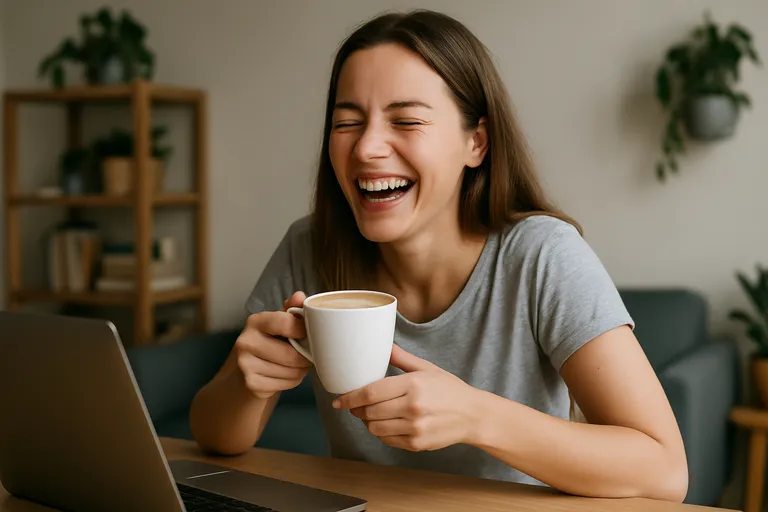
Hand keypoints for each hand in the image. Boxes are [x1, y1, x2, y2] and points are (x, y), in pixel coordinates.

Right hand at [234, 291, 312, 398]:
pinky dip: (292, 381)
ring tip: (296, 365)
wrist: (242, 371)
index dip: (304, 330)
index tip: (310, 333)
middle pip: (292, 355)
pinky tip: (286, 375)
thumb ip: (290, 310)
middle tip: (309, 355)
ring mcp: (246, 364)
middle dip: (306, 358)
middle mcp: (246, 341)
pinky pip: (286, 384)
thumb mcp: (277, 323)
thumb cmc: (267, 342)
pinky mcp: (251, 384)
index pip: (286, 323)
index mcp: (255, 321)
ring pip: (292, 372)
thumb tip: (300, 296)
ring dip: (301, 370)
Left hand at [333, 344, 480, 451]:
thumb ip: (401, 358)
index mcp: (413, 384)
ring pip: (375, 428)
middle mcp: (412, 407)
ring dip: (367, 422)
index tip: (339, 401)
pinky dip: (381, 433)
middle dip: (356, 410)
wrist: (473, 415)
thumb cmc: (449, 389)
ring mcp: (414, 428)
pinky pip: (387, 440)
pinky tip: (385, 424)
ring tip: (369, 415)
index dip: (350, 398)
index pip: (371, 393)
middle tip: (354, 406)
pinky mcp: (416, 443)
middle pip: (369, 412)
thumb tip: (382, 344)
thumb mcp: (427, 368)